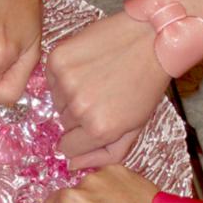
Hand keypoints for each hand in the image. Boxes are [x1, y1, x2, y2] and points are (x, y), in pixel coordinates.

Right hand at [47, 10, 169, 168]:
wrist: (151, 37)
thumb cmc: (146, 83)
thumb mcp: (135, 127)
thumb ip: (105, 154)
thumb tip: (72, 166)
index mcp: (99, 129)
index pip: (67, 147)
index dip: (80, 136)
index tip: (92, 121)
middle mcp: (79, 108)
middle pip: (63, 123)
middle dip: (79, 114)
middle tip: (102, 94)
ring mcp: (66, 82)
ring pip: (57, 101)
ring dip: (71, 94)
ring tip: (96, 77)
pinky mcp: (57, 60)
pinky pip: (51, 78)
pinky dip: (63, 74)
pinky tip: (86, 65)